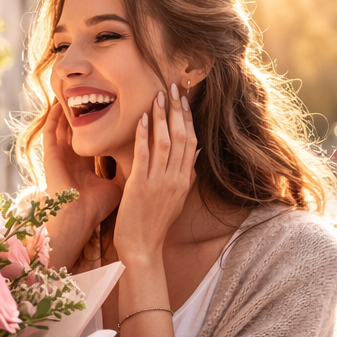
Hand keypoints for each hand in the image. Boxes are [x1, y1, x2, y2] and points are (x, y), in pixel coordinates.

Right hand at [42, 99, 123, 267]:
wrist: (77, 220)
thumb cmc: (97, 208)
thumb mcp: (120, 185)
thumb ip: (134, 170)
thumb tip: (154, 161)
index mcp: (90, 163)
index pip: (100, 136)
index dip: (108, 122)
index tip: (120, 106)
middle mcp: (74, 156)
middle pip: (83, 127)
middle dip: (93, 108)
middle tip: (105, 88)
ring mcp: (61, 155)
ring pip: (65, 126)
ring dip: (72, 109)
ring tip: (81, 89)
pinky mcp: (50, 156)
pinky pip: (50, 132)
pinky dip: (53, 117)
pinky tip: (58, 104)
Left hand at [112, 84, 196, 264]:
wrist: (142, 248)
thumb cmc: (155, 224)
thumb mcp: (177, 199)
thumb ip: (185, 177)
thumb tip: (195, 156)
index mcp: (185, 181)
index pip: (191, 142)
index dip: (188, 118)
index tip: (184, 99)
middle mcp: (175, 179)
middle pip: (181, 137)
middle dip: (177, 110)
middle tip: (173, 87)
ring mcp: (159, 182)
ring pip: (165, 142)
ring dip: (161, 117)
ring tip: (159, 96)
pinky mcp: (140, 186)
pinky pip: (143, 156)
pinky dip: (144, 136)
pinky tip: (142, 119)